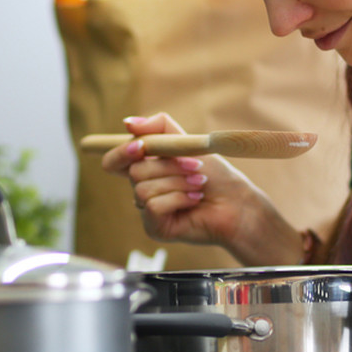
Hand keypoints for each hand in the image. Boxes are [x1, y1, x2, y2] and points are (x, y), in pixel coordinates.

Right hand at [99, 112, 304, 265]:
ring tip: (199, 184)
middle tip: (195, 167)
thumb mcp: (187, 142)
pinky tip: (194, 200)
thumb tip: (128, 123)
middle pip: (134, 171)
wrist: (238, 203)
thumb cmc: (215, 175)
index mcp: (145, 168)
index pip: (114, 161)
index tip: (140, 146)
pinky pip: (153, 206)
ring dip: (177, 182)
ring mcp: (147, 210)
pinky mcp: (155, 228)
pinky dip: (178, 198)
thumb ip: (159, 128)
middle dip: (168, 165)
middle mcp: (142, 189)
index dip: (121, 152)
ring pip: (144, 189)